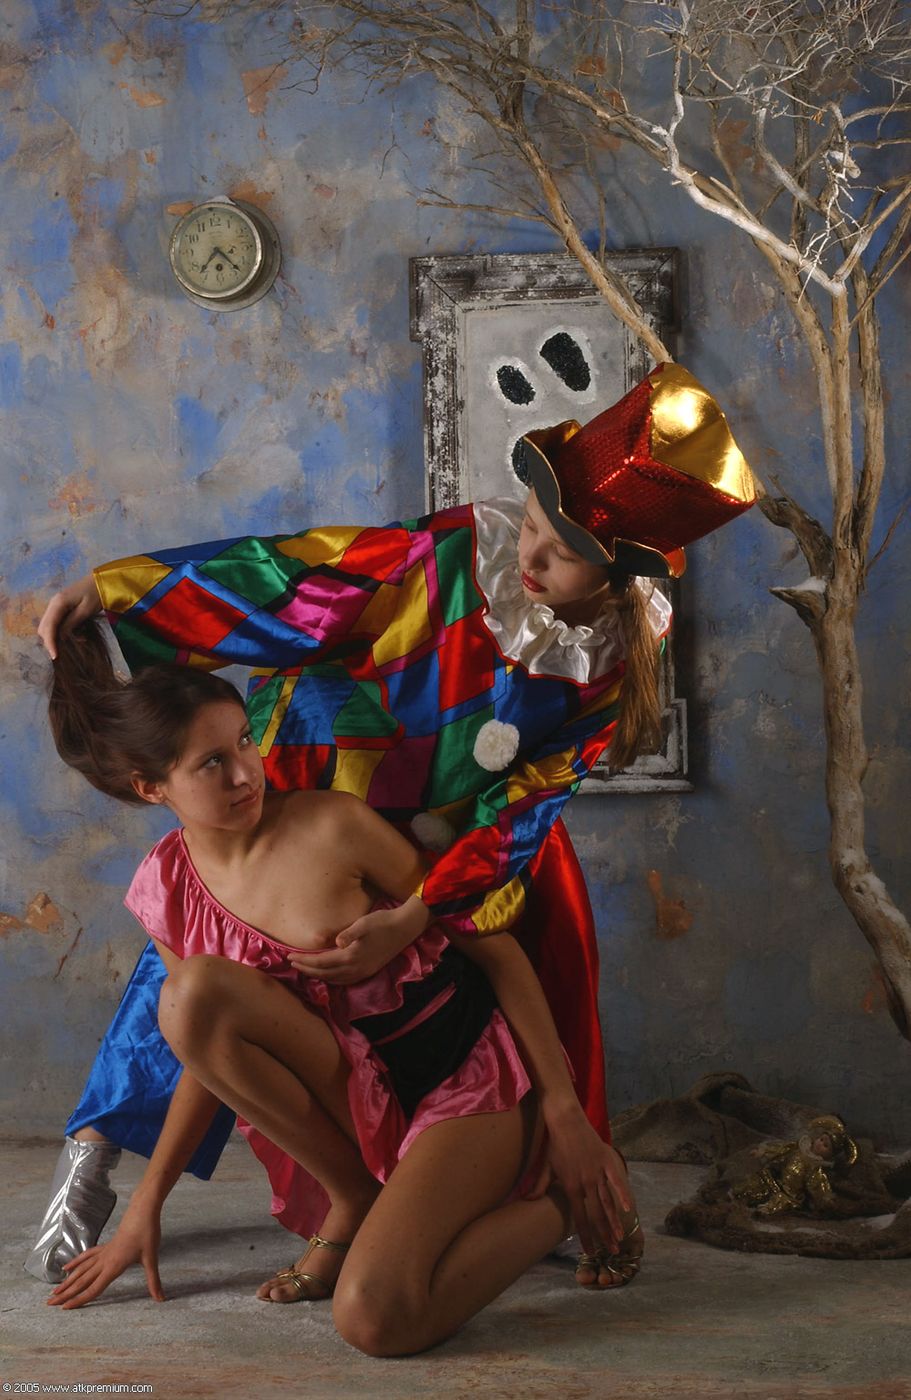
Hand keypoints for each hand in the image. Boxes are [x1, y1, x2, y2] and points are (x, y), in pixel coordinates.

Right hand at [38, 574, 101, 658]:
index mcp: (58, 603)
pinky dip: (64, 631)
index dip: (50, 643)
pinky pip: (57, 622)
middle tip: (62, 654)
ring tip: (76, 641)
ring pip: (49, 626)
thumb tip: (60, 637)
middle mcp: (53, 604)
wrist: (103, 580)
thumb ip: (72, 624)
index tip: (55, 656)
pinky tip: (79, 634)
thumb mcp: (86, 611)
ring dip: (58, 636)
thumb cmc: (97, 594)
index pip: (49, 627)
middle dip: (51, 641)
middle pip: (44, 627)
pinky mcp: (62, 607)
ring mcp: (57, 605)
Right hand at [46, 1195, 163, 1309]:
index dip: (79, 1300)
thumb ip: (154, 1281)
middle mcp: (104, 1261)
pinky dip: (75, 1263)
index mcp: (114, 1266)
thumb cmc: (147, 1233)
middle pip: (81, 1281)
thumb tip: (161, 1299)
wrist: (143, 1211)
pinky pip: (86, 1256)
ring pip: (80, 1269)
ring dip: (67, 1281)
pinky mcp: (105, 1246)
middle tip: (49, 1303)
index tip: (64, 1308)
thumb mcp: (152, 1258)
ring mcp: (103, 1252)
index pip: (94, 1288)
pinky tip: (66, 1269)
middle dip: (65, 1293)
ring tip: (54, 1292)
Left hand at [287, 897, 429, 984]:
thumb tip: (337, 942)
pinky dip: (332, 979)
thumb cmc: (382, 922)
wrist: (405, 928)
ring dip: (318, 976)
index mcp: (351, 957)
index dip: (304, 961)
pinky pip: (345, 981)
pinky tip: (328, 974)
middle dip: (307, 970)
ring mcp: (363, 972)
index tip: (289, 957)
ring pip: (334, 980)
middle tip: (292, 964)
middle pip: (325, 974)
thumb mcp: (365, 923)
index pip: (321, 962)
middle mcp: (356, 969)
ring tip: (306, 970)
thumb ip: (350, 933)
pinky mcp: (368, 971)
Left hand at [526, 1100, 633, 1255]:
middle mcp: (585, 1183)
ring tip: (620, 1237)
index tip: (591, 1251)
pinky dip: (624, 1194)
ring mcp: (598, 1172)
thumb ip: (539, 1186)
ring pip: (608, 1202)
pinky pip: (617, 1181)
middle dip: (604, 1236)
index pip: (579, 1218)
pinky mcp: (607, 1160)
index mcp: (570, 1186)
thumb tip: (527, 1201)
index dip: (586, 1236)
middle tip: (612, 1252)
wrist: (566, 1120)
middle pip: (597, 1215)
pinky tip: (629, 1208)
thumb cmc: (555, 1144)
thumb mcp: (545, 1167)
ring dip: (614, 1222)